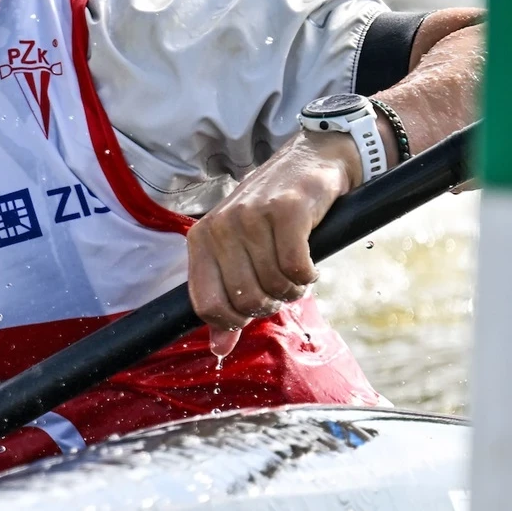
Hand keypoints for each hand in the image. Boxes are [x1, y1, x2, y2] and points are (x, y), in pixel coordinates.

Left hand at [187, 131, 359, 350]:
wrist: (310, 161)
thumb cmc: (271, 215)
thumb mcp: (240, 252)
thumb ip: (227, 300)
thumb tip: (219, 350)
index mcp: (201, 239)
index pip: (207, 304)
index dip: (235, 319)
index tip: (256, 307)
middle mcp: (220, 226)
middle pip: (245, 299)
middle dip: (271, 303)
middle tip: (283, 287)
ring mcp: (251, 217)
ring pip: (274, 284)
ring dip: (293, 287)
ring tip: (297, 270)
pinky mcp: (286, 211)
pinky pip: (296, 267)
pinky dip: (308, 273)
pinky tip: (310, 263)